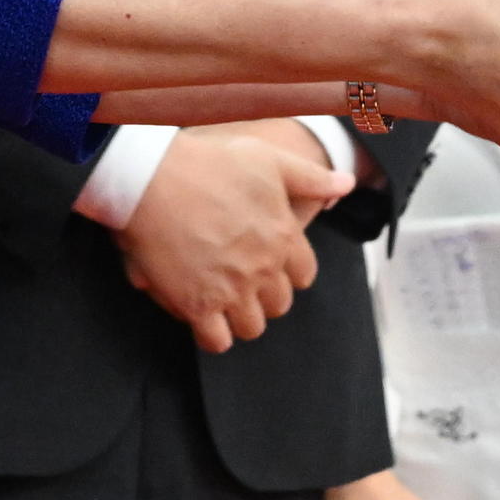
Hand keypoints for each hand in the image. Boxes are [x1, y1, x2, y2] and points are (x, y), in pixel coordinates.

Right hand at [118, 122, 351, 354]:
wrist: (152, 178)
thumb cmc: (208, 163)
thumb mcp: (268, 159)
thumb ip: (311, 177)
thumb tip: (347, 185)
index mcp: (283, 237)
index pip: (303, 274)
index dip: (288, 271)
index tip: (269, 265)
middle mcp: (263, 269)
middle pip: (279, 304)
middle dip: (264, 296)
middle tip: (241, 281)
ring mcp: (231, 290)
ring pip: (251, 327)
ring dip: (240, 317)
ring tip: (221, 301)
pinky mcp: (198, 305)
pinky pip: (216, 340)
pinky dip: (212, 335)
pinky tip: (200, 316)